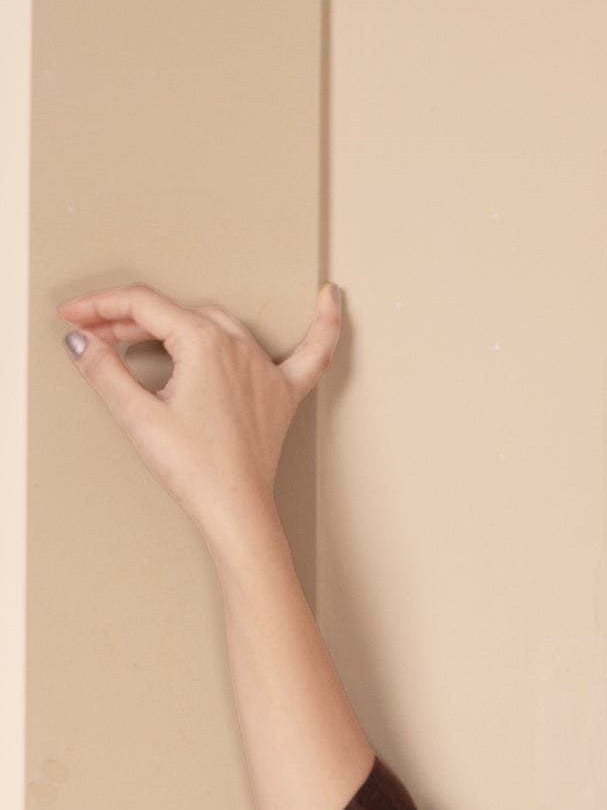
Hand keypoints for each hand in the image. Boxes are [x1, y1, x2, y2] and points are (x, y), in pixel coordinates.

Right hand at [56, 278, 340, 551]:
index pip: (142, 306)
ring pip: (218, 325)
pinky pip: (312, 353)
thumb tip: (80, 340)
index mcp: (203, 342)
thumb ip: (104, 369)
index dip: (100, 307)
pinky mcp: (282, 395)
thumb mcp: (137, 415)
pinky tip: (329, 296)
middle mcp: (239, 346)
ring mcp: (265, 369)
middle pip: (177, 315)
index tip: (73, 317)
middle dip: (132, 321)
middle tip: (97, 339)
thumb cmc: (194, 469)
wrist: (235, 512)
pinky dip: (322, 323)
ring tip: (143, 333)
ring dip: (180, 324)